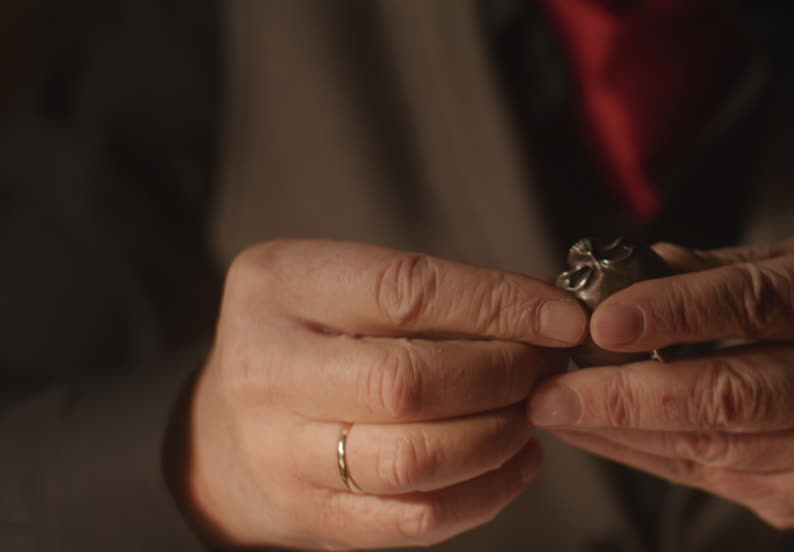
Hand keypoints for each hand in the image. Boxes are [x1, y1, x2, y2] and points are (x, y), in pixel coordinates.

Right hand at [181, 239, 587, 549]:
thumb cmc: (312, 341)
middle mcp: (267, 369)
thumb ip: (440, 290)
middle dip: (501, 374)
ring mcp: (281, 452)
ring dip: (498, 436)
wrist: (223, 432)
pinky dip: (487, 492)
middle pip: (409, 382)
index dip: (498, 305)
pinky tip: (515, 460)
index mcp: (278, 287)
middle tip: (545, 367)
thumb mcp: (346, 286)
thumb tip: (553, 306)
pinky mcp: (312, 516)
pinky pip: (417, 517)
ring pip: (415, 459)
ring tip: (529, 412)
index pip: (405, 291)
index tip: (560, 317)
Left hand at [527, 237, 793, 550]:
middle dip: (630, 391)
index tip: (605, 319)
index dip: (679, 311)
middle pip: (736, 391)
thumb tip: (644, 265)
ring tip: (560, 408)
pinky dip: (648, 457)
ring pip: (716, 444)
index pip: (762, 302)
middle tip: (555, 386)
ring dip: (625, 428)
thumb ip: (742, 272)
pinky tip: (601, 436)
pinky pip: (713, 478)